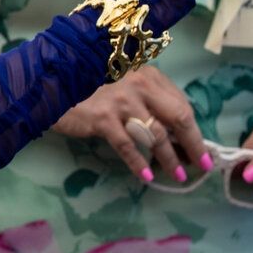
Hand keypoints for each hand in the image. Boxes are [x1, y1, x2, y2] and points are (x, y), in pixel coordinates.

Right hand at [52, 68, 207, 181]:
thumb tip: (174, 132)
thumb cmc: (90, 87)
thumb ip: (148, 100)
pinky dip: (138, 163)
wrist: (51, 85)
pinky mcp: (102, 119)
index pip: (180, 104)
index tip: (200, 148)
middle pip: (177, 117)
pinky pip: (127, 146)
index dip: (194, 129)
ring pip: (155, 134)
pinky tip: (146, 176)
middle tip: (201, 164)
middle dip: (193, 144)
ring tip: (177, 175)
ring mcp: (121, 101)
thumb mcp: (124, 85)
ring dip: (169, 158)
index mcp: (148, 76)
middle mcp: (139, 85)